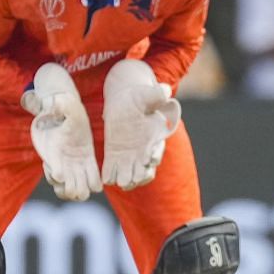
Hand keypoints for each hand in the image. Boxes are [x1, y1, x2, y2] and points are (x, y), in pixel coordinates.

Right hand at [23, 63, 101, 200]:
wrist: (69, 112)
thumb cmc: (64, 108)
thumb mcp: (63, 105)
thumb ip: (60, 105)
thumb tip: (57, 101)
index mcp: (54, 153)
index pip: (54, 171)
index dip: (56, 175)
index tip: (60, 174)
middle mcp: (62, 163)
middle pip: (64, 190)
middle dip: (70, 190)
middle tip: (75, 183)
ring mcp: (74, 166)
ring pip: (75, 192)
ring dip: (80, 192)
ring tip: (84, 184)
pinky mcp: (87, 164)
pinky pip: (92, 182)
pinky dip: (94, 184)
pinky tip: (94, 177)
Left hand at [101, 59, 181, 190]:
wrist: (123, 102)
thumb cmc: (139, 97)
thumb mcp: (147, 94)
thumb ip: (157, 94)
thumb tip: (166, 90)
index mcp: (154, 137)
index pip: (157, 150)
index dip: (154, 155)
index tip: (150, 158)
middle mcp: (144, 150)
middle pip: (145, 169)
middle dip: (142, 174)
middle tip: (136, 178)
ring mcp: (129, 156)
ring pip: (131, 175)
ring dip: (127, 180)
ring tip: (123, 183)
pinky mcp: (114, 157)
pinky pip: (113, 171)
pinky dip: (111, 177)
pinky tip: (107, 179)